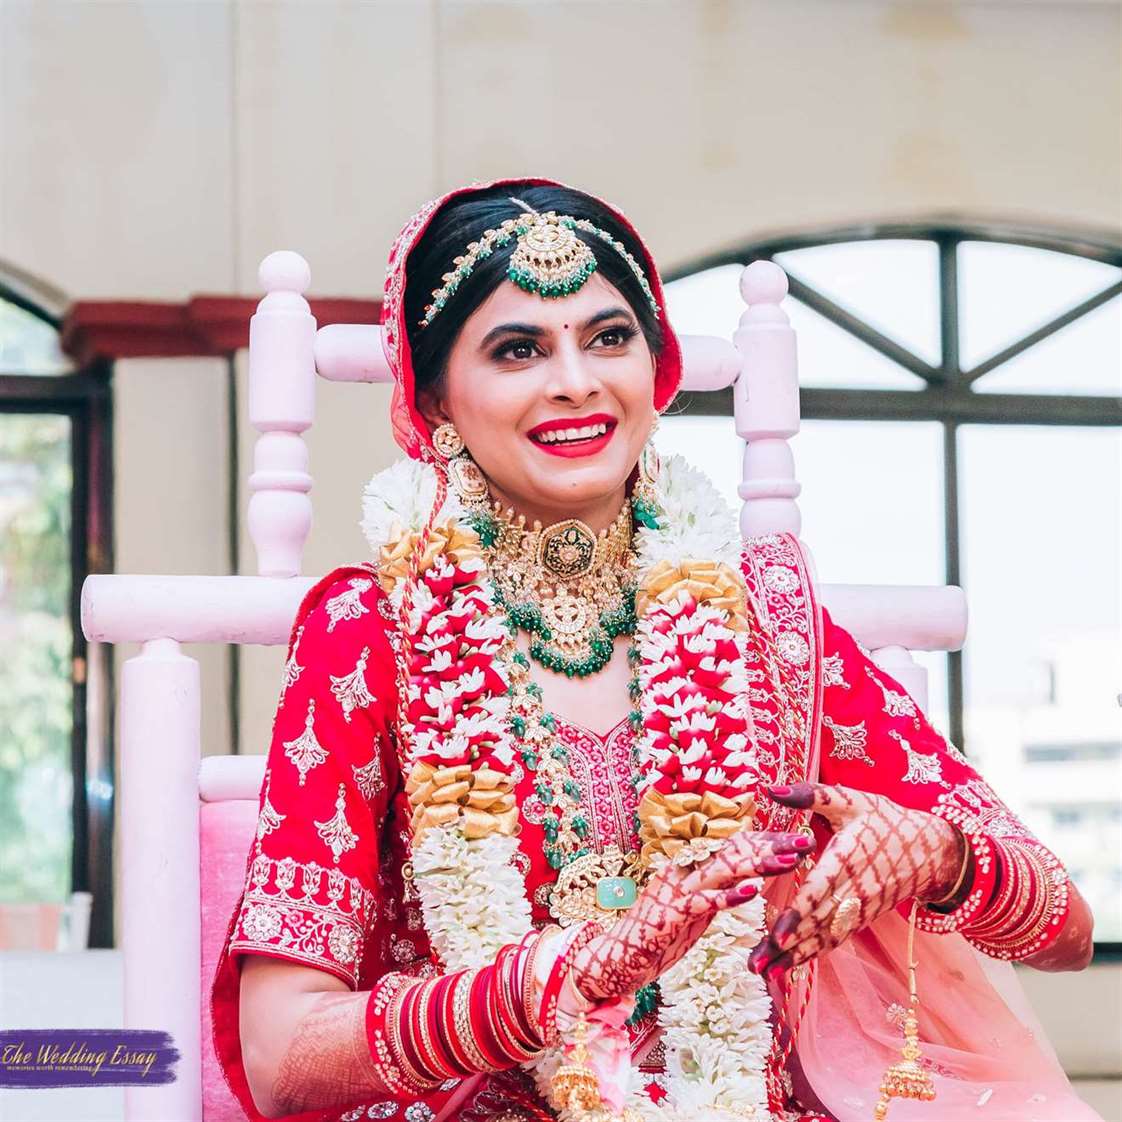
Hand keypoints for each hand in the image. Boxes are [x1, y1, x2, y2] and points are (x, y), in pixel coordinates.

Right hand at [570, 828, 814, 1001]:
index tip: (796, 837)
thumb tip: (745, 877)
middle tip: (806, 841)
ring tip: (790, 859)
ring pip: (724, 868)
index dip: (767, 839)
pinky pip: (705, 901)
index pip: (734, 844)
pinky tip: (753, 891)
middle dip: (772, 845)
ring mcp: (678, 889)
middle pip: (734, 850)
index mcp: (691, 866)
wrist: (619, 957)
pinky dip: (730, 895)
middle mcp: (685, 870)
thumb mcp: (694, 906)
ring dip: (759, 862)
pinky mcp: (674, 913)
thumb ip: (715, 889)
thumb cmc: (658, 934)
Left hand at [748, 782, 964, 979]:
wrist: (929, 851)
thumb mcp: (850, 800)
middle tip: (754, 964)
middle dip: (785, 946)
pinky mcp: (861, 918)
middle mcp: (852, 890)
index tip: (778, 935)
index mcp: (846, 858)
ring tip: (764, 974)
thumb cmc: (885, 820)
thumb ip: (809, 794)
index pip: (819, 892)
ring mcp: (859, 909)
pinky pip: (835, 940)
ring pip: (823, 937)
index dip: (799, 915)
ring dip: (794, 957)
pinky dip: (812, 955)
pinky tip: (789, 969)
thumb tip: (769, 788)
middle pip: (815, 923)